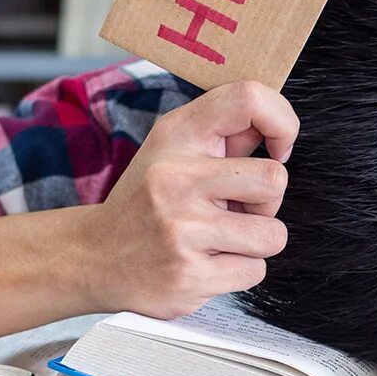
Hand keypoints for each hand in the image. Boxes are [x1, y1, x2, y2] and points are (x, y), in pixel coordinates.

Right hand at [76, 81, 298, 318]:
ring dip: (255, 241)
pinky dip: (238, 270)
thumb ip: (225, 136)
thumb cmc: (147, 199)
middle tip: (237, 209)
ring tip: (220, 238)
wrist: (94, 256)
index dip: (282, 122)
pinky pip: (255, 272)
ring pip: (273, 234)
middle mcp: (177, 178)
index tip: (278, 148)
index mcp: (177, 136)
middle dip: (268, 202)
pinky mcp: (190, 277)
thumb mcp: (173, 149)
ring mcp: (182, 230)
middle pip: (275, 180)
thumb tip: (281, 125)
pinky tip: (207, 262)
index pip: (249, 98)